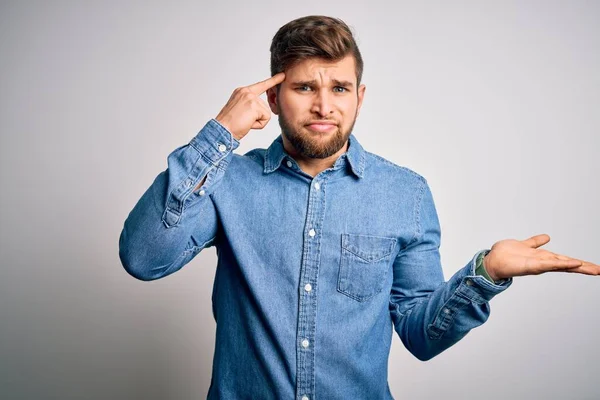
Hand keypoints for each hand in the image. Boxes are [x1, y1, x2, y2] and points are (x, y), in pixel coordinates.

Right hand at [215, 73, 284, 140]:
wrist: (222, 130)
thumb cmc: (229, 124)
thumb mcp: (240, 110)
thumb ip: (251, 106)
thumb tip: (264, 110)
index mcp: (242, 91)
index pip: (261, 85)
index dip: (272, 81)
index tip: (282, 75)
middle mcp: (246, 92)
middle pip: (265, 106)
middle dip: (258, 117)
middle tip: (243, 120)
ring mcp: (250, 97)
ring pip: (266, 113)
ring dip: (257, 121)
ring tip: (244, 122)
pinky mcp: (254, 105)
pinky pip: (266, 118)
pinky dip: (259, 125)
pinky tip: (248, 124)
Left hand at [483, 234, 598, 280]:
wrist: (492, 261)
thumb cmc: (506, 255)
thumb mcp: (525, 245)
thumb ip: (535, 242)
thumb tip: (547, 237)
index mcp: (543, 258)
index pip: (565, 260)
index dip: (579, 263)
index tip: (595, 267)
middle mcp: (543, 262)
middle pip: (567, 265)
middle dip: (584, 267)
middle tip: (599, 270)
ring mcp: (538, 265)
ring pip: (561, 265)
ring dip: (576, 266)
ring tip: (592, 268)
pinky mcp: (531, 266)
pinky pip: (549, 264)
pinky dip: (561, 264)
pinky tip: (572, 263)